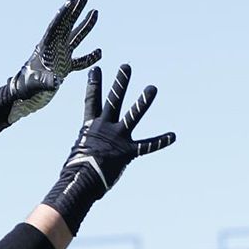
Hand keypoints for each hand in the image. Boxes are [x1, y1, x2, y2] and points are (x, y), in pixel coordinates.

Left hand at [0, 0, 100, 134]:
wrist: (24, 95)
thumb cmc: (27, 87)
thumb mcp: (36, 83)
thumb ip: (47, 81)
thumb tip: (57, 81)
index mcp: (45, 47)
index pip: (56, 26)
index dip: (63, 13)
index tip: (71, 0)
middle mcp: (54, 48)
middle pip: (67, 24)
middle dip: (76, 9)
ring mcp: (60, 56)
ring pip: (75, 37)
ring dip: (85, 25)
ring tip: (95, 11)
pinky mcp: (64, 67)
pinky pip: (80, 60)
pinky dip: (90, 57)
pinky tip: (99, 52)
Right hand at [42, 64, 175, 233]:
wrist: (81, 182)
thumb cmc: (75, 171)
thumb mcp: (77, 151)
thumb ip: (85, 144)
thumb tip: (81, 149)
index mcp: (90, 126)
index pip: (92, 100)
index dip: (94, 84)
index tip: (97, 69)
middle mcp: (105, 127)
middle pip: (113, 100)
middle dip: (120, 83)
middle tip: (126, 67)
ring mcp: (118, 138)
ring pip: (132, 115)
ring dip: (143, 101)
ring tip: (152, 88)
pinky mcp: (128, 151)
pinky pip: (147, 145)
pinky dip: (160, 141)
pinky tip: (173, 135)